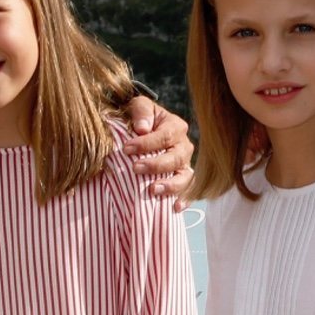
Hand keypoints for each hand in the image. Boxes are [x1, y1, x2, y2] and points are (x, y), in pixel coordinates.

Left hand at [121, 96, 193, 211]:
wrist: (142, 128)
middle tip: (135, 168)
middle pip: (176, 158)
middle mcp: (184, 146)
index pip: (164, 136)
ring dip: (171, 185)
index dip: (146, 143)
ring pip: (184, 176)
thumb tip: (142, 128)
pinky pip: (188, 191)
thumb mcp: (138, 106)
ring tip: (153, 190)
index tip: (126, 149)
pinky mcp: (181, 179)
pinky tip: (176, 208)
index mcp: (175, 126)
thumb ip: (141, 112)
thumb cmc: (140, 117)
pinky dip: (184, 200)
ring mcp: (184, 164)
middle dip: (156, 165)